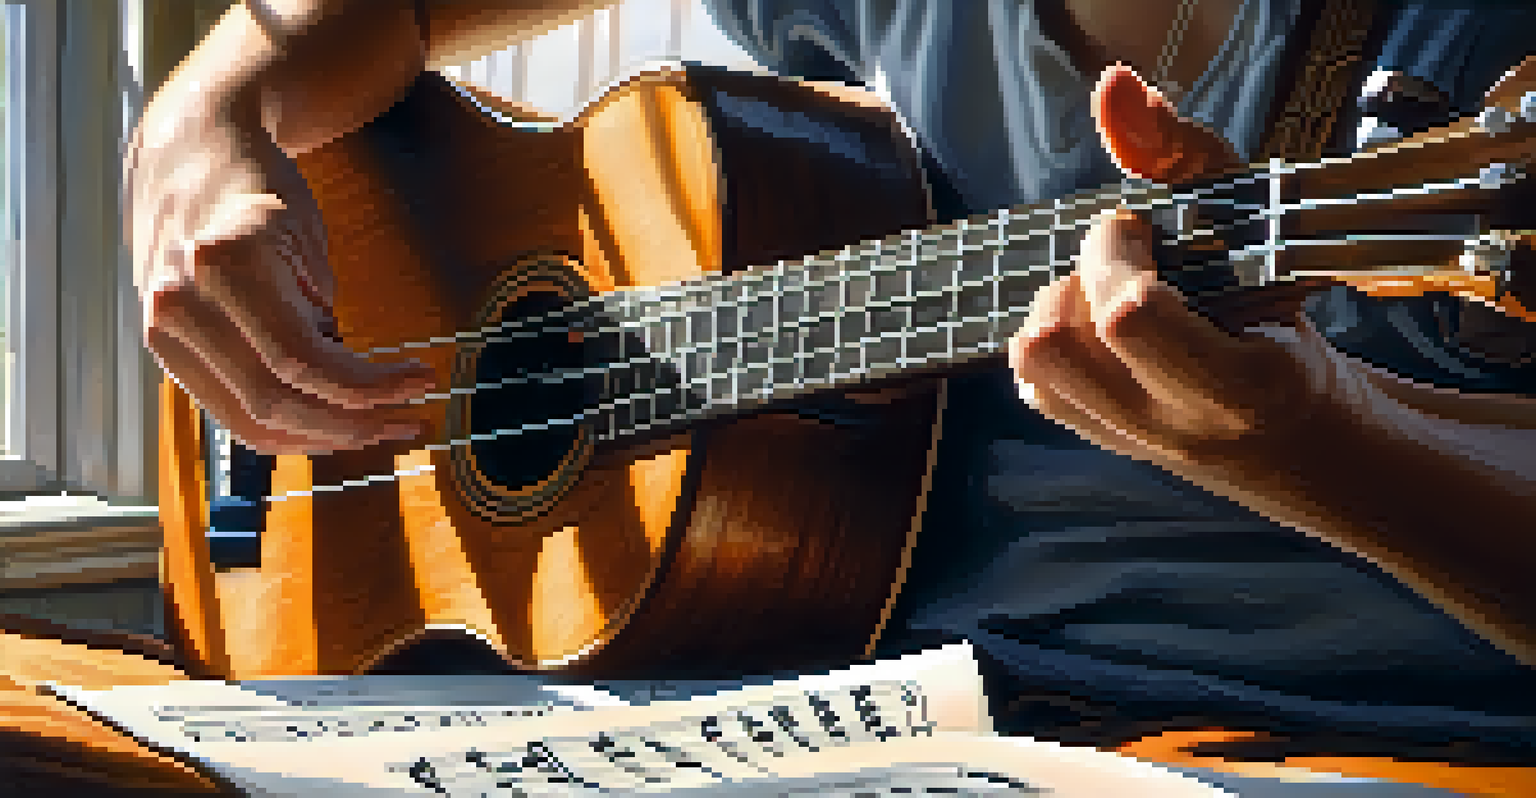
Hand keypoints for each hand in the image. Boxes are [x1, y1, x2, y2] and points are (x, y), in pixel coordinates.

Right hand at [128, 85, 434, 455]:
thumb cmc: (258, 187)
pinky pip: (230, 412)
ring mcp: (162, 330)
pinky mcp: (164, 350)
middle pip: (274, 403)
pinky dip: (286, 428)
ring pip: (250, 422)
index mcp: (223, 265)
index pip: (301, 361)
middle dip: (352, 423)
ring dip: (325, 436)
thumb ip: (322, 316)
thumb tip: (356, 392)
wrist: (187, 155)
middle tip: (408, 417)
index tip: (419, 382)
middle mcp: (180, 303)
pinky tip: (333, 424)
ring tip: (382, 428)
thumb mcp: (306, 238)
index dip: (367, 387)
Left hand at [1008, 64, 1325, 484]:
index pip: (1129, 316)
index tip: (1138, 227)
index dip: (1113, 252)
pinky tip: (1096, 322)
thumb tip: (1115, 87)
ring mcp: (1126, 439)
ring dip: (1059, 309)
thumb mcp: (1260, 223)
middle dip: (1076, 277)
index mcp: (1238, 383)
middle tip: (1122, 261)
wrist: (1292, 433)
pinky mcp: (1095, 439)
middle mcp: (1172, 424)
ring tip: (1108, 292)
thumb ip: (1186, 153)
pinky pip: (1034, 386)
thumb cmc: (1282, 314)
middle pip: (1054, 345)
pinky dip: (1054, 339)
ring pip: (1033, 365)